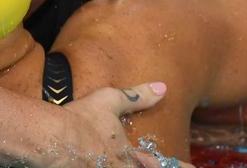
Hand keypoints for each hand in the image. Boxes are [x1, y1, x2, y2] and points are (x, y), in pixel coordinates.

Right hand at [59, 82, 191, 166]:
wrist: (53, 137)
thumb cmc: (82, 119)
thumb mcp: (110, 101)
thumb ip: (137, 97)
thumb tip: (163, 87)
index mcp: (128, 156)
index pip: (161, 165)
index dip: (180, 166)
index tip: (193, 167)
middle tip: (183, 167)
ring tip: (133, 164)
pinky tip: (100, 166)